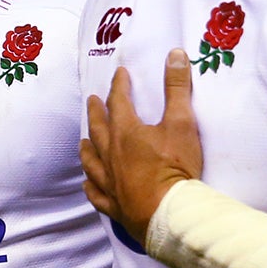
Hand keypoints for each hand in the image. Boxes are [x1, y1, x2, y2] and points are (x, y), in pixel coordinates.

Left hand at [81, 50, 203, 245]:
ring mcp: (108, 181)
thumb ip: (177, 88)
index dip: (119, 85)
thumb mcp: (182, 123)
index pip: (118, 102)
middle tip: (92, 101)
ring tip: (84, 141)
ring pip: (91, 160)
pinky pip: (95, 193)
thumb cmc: (175, 167)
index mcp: (126, 132)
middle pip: (98, 128)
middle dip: (96, 111)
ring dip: (87, 147)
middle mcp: (110, 154)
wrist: (167, 213)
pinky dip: (91, 185)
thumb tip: (175, 54)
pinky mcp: (112, 204)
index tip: (120, 74)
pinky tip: (88, 183)